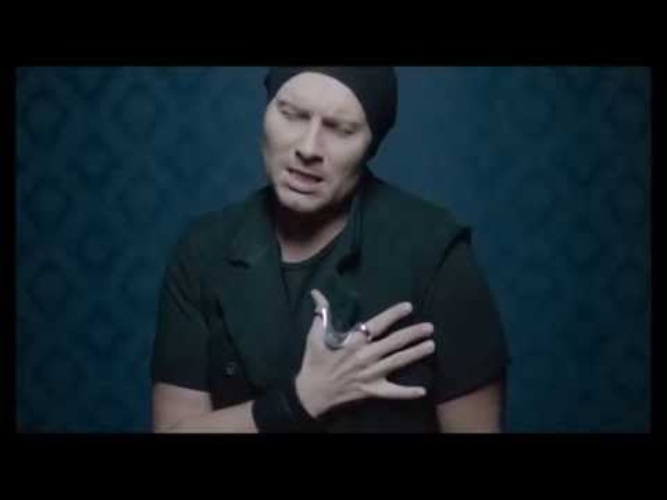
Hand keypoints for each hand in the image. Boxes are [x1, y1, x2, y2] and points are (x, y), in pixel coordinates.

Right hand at [295, 289, 434, 417]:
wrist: (311, 394)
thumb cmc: (314, 362)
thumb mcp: (315, 336)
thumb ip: (321, 313)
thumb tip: (316, 293)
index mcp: (353, 342)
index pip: (377, 324)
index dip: (393, 314)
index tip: (408, 306)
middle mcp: (365, 356)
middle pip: (394, 343)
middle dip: (413, 334)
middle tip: (430, 327)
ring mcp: (370, 374)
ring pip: (397, 362)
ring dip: (415, 354)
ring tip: (431, 346)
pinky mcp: (372, 391)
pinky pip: (393, 392)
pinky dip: (407, 392)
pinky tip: (423, 390)